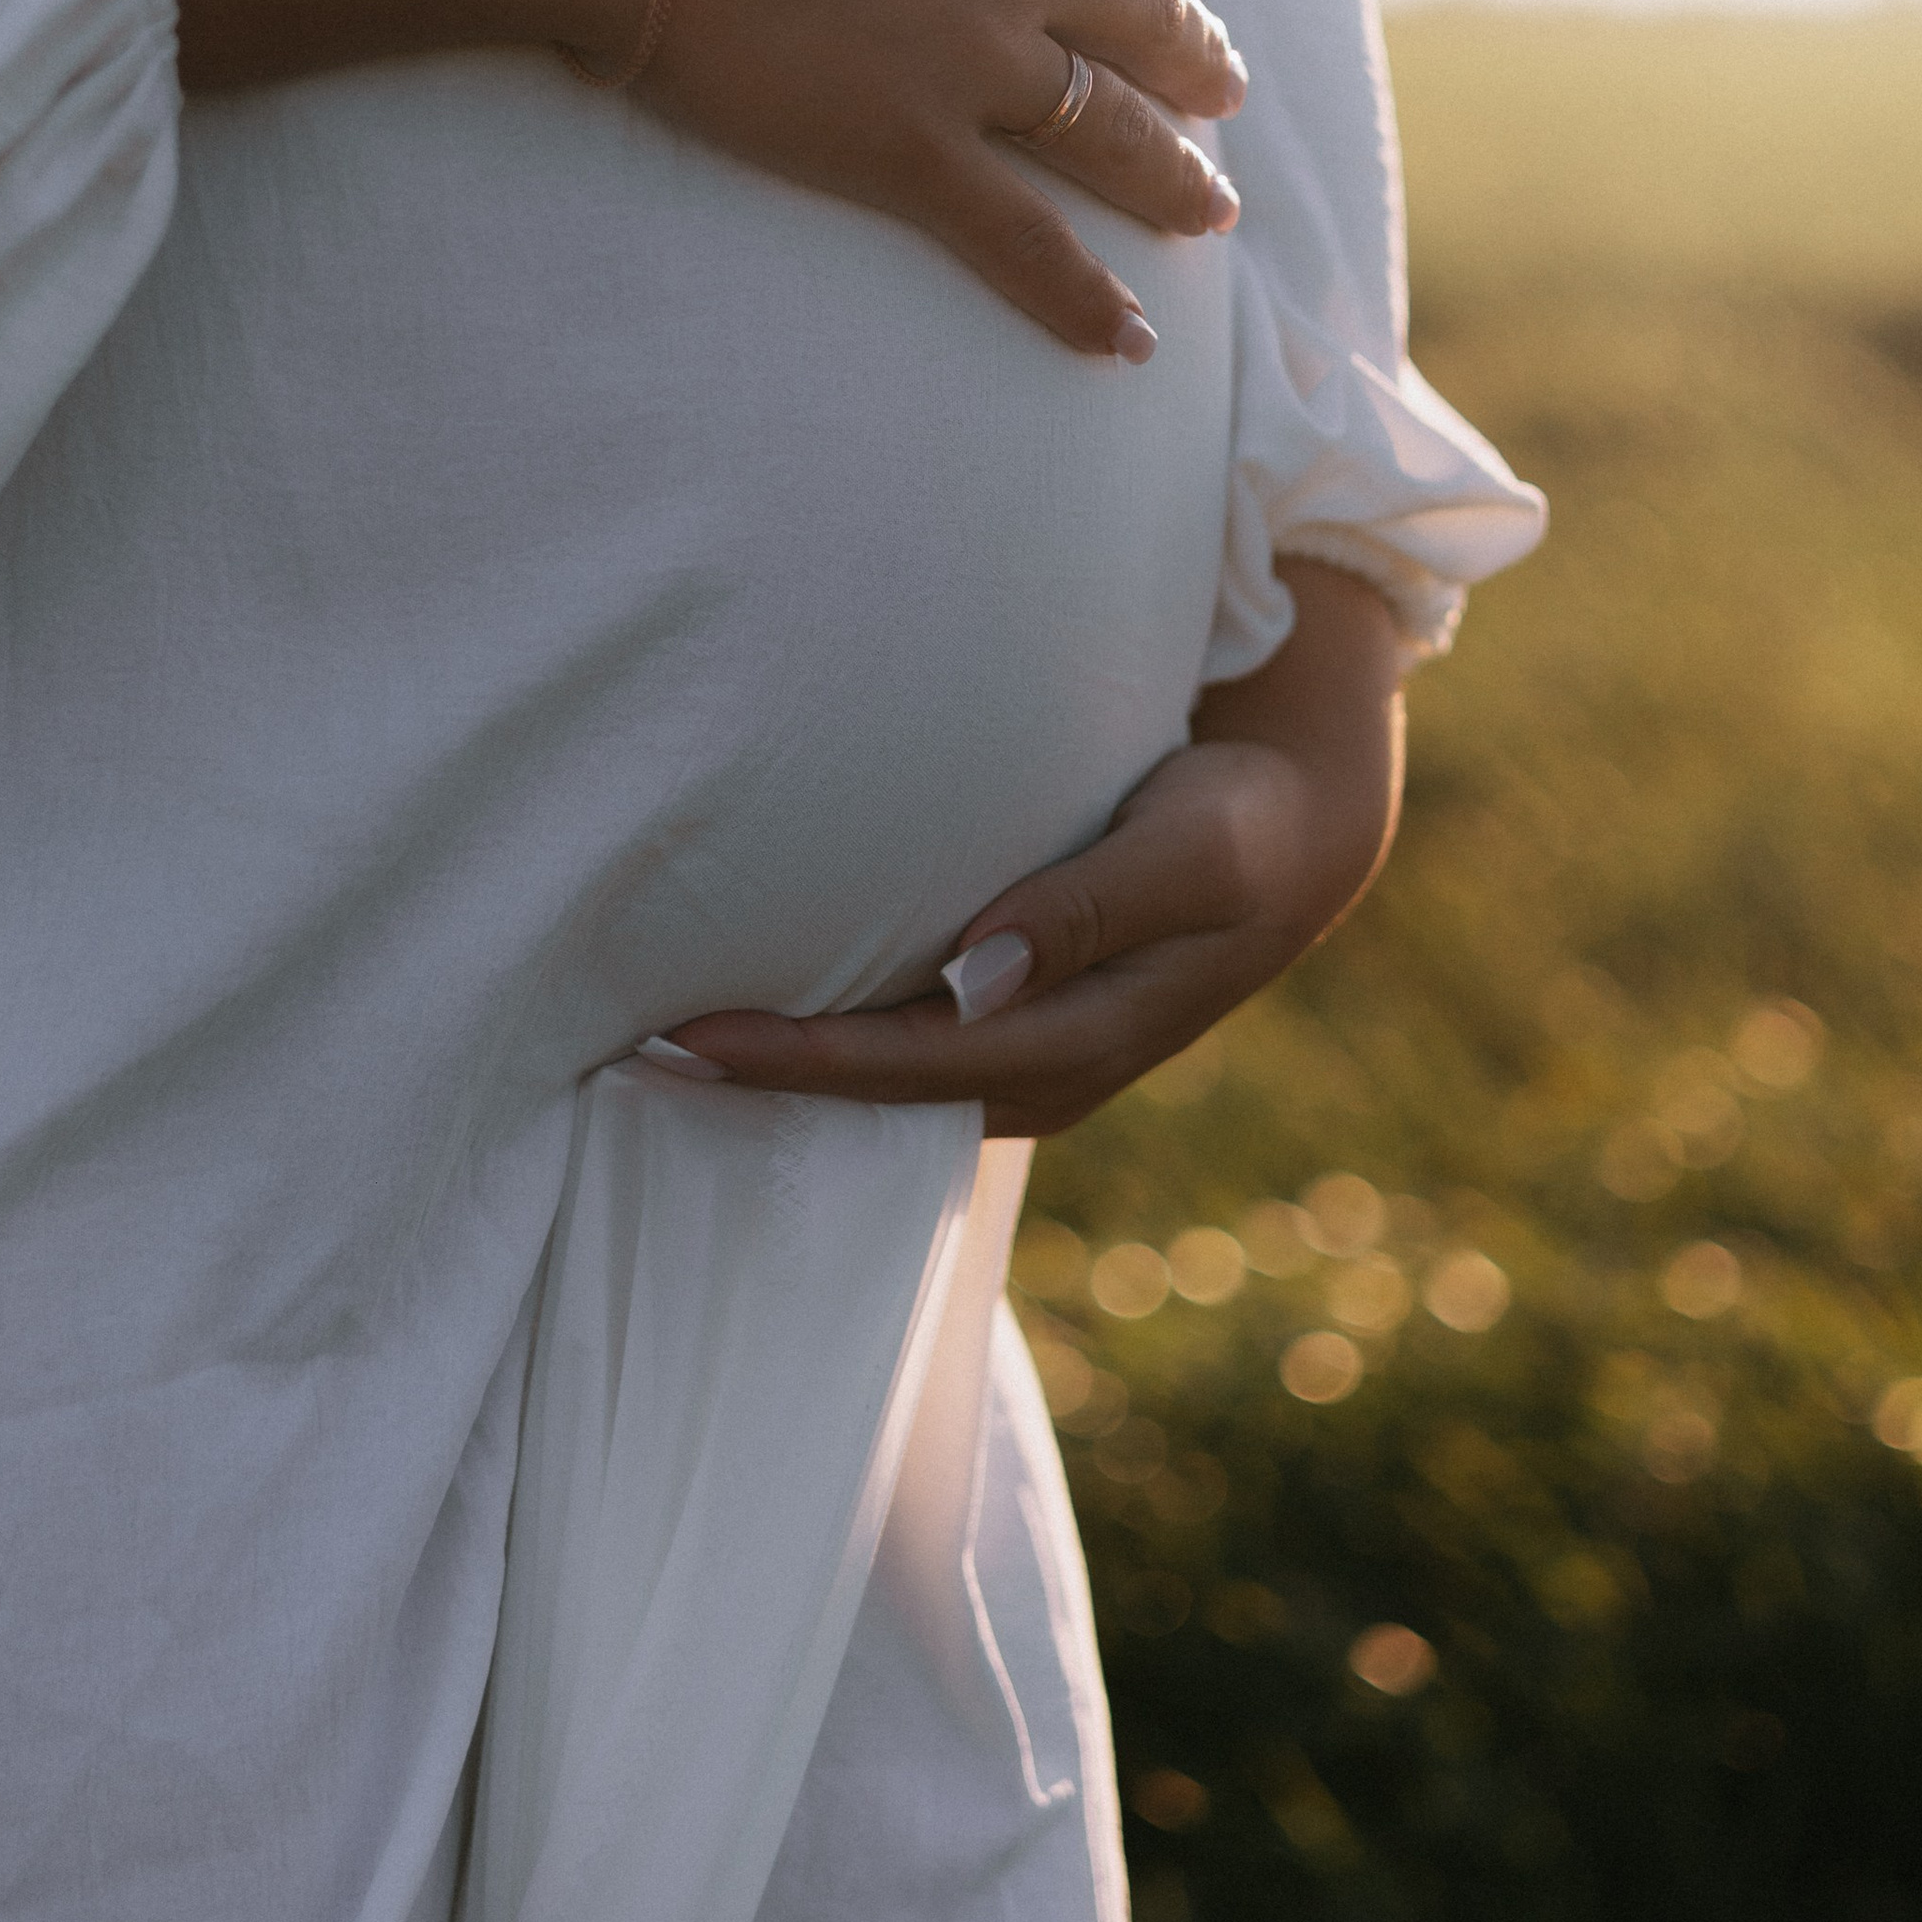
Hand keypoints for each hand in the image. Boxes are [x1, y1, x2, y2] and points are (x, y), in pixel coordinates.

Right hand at [618, 0, 1242, 357]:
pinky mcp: (907, 151)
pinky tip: (1131, 340)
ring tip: (1213, 214)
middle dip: (1193, 58)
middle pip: (1138, 18)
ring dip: (1172, 177)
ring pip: (1105, 132)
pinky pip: (1019, 239)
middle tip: (1227, 92)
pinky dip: (1080, 295)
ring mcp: (971, 62)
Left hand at [652, 561, 1406, 1136]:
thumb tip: (978, 978)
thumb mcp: (1185, 854)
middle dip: (754, 1084)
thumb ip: (1084, 908)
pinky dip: (828, 1037)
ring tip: (657, 1035)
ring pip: (882, 1080)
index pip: (904, 1066)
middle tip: (621, 1043)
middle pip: (873, 1095)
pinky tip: (757, 1009)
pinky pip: (905, 1048)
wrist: (1301, 836)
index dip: (792, 1060)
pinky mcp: (1018, 1023)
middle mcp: (1044, 1072)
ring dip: (780, 1068)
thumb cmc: (1241, 826)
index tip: (683, 1036)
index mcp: (1077, 1042)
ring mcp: (1031, 1057)